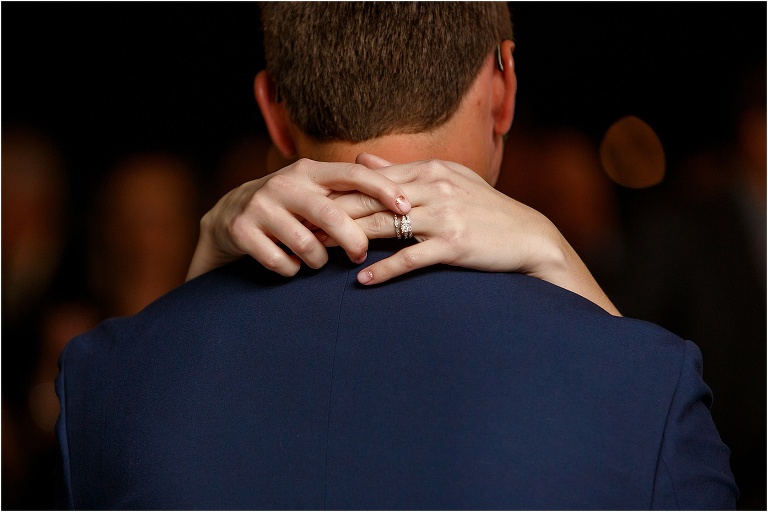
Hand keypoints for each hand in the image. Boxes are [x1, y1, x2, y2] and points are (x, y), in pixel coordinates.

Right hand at [186, 158, 410, 279]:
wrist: (229, 215)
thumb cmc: (288, 205)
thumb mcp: (312, 189)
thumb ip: (347, 190)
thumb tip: (402, 194)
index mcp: (308, 171)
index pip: (353, 174)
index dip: (382, 189)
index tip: (406, 207)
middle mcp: (284, 184)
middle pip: (331, 214)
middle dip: (353, 240)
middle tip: (360, 255)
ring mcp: (260, 207)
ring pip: (306, 245)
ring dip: (318, 261)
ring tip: (316, 260)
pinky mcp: (242, 231)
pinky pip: (282, 263)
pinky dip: (292, 270)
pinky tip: (291, 265)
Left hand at [330, 153, 620, 314]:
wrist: (529, 237)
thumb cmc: (486, 210)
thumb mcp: (448, 181)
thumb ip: (403, 172)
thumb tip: (362, 161)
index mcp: (429, 171)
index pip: (372, 181)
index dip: (336, 192)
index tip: (306, 204)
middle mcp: (434, 188)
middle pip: (370, 201)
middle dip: (331, 214)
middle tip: (299, 227)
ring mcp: (444, 216)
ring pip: (385, 226)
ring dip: (348, 240)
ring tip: (317, 252)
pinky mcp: (454, 244)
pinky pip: (412, 258)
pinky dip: (386, 269)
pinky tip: (363, 280)